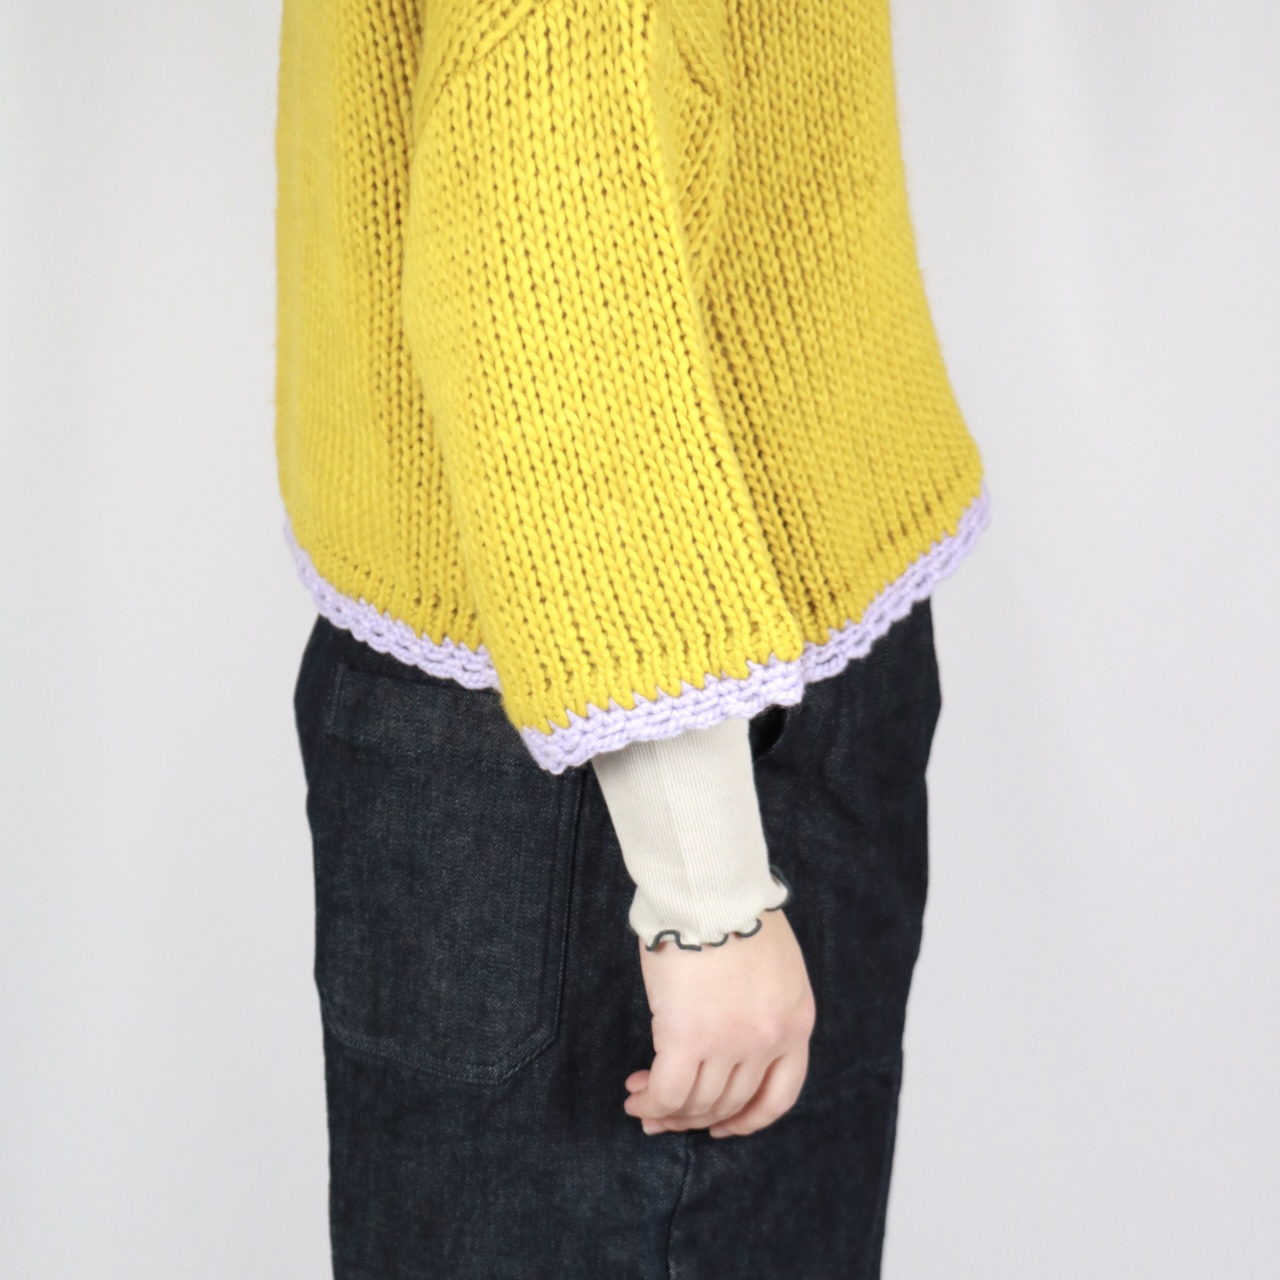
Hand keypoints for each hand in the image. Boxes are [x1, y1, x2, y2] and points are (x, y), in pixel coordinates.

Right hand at [623, 907, 815, 1138]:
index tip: (724, 1126)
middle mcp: (769, 1040)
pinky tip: (636, 1097)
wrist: (710, 888)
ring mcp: (732, 1042)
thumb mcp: (772, 966)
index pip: (780, 1094)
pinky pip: (668, 1091)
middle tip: (666, 1115)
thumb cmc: (731, 911)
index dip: (748, 1119)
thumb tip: (726, 1033)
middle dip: (697, 1117)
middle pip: (732, 1101)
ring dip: (668, 1110)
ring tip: (642, 1101)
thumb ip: (761, 1005)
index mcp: (796, 1022)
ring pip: (699, 1101)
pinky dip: (650, 1101)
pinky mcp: (689, 1036)